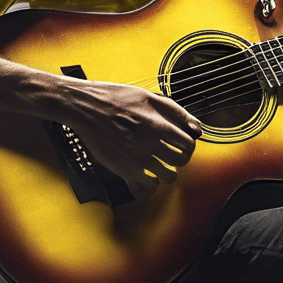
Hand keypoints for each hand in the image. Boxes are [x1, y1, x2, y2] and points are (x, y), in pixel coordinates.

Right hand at [64, 81, 201, 199]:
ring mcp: (136, 158)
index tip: (183, 145)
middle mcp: (149, 143)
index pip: (188, 143)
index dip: (188, 145)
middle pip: (180, 160)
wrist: (84, 107)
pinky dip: (153, 182)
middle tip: (174, 156)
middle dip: (181, 159)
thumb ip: (176, 112)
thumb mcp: (149, 97)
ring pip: (168, 176)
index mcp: (158, 124)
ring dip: (169, 172)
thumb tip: (197, 128)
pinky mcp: (123, 169)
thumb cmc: (116, 99)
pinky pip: (148, 185)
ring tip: (163, 166)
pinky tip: (149, 173)